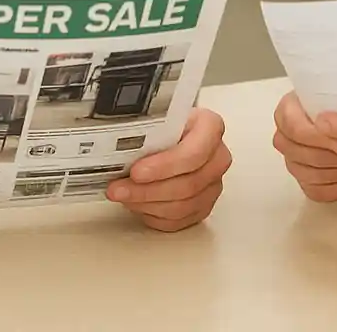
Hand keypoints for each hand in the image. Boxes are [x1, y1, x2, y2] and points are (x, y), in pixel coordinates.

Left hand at [106, 108, 230, 231]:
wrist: (172, 134)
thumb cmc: (165, 123)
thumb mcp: (158, 116)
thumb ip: (146, 128)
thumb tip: (119, 143)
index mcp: (210, 127)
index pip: (195, 152)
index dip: (165, 166)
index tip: (136, 171)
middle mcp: (217, 157)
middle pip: (189, 183)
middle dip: (148, 189)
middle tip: (119, 188)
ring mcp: (213, 184)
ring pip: (183, 206)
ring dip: (147, 204)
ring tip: (123, 195)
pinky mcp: (204, 206)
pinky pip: (180, 220)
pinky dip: (154, 215)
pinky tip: (137, 205)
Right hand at [272, 91, 336, 202]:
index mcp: (290, 107)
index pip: (291, 125)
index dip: (314, 133)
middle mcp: (286, 133)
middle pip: (295, 151)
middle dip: (326, 153)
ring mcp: (294, 158)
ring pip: (304, 172)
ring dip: (332, 170)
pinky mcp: (306, 180)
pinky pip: (315, 190)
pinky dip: (335, 187)